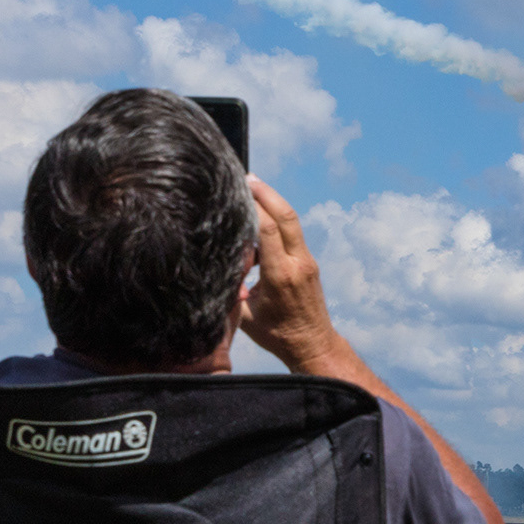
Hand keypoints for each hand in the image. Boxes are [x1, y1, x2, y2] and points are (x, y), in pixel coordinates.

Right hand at [239, 177, 342, 372]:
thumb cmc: (277, 335)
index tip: (236, 186)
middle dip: (267, 193)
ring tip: (250, 191)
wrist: (314, 345)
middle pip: (286, 216)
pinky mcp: (309, 264)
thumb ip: (230, 288)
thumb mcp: (245, 314)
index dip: (252, 204)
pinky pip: (293, 234)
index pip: (267, 229)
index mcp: (280, 275)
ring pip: (292, 223)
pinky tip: (259, 218)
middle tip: (246, 177)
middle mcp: (298, 264)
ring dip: (273, 203)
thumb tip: (210, 265)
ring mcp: (307, 262)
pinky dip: (277, 220)